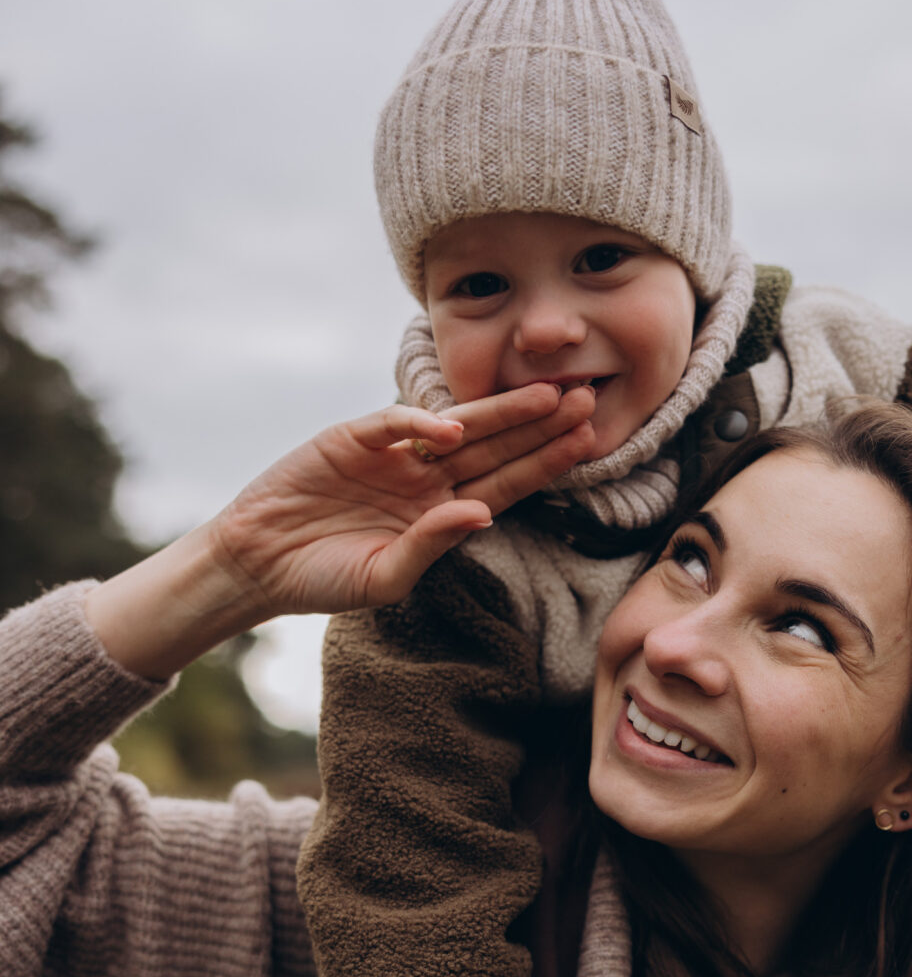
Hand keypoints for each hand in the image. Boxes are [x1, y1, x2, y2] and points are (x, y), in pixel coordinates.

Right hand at [209, 382, 595, 620]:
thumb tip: (483, 513)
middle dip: (540, 426)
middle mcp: (424, 478)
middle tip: (589, 401)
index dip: (545, 463)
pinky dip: (418, 421)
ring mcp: (391, 455)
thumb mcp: (384, 578)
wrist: (258, 564)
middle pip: (494, 447)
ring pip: (455, 426)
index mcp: (440, 512)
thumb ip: (432, 546)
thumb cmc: (323, 579)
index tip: (589, 445)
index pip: (506, 483)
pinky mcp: (350, 439)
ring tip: (546, 397)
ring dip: (500, 412)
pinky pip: (391, 424)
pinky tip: (451, 428)